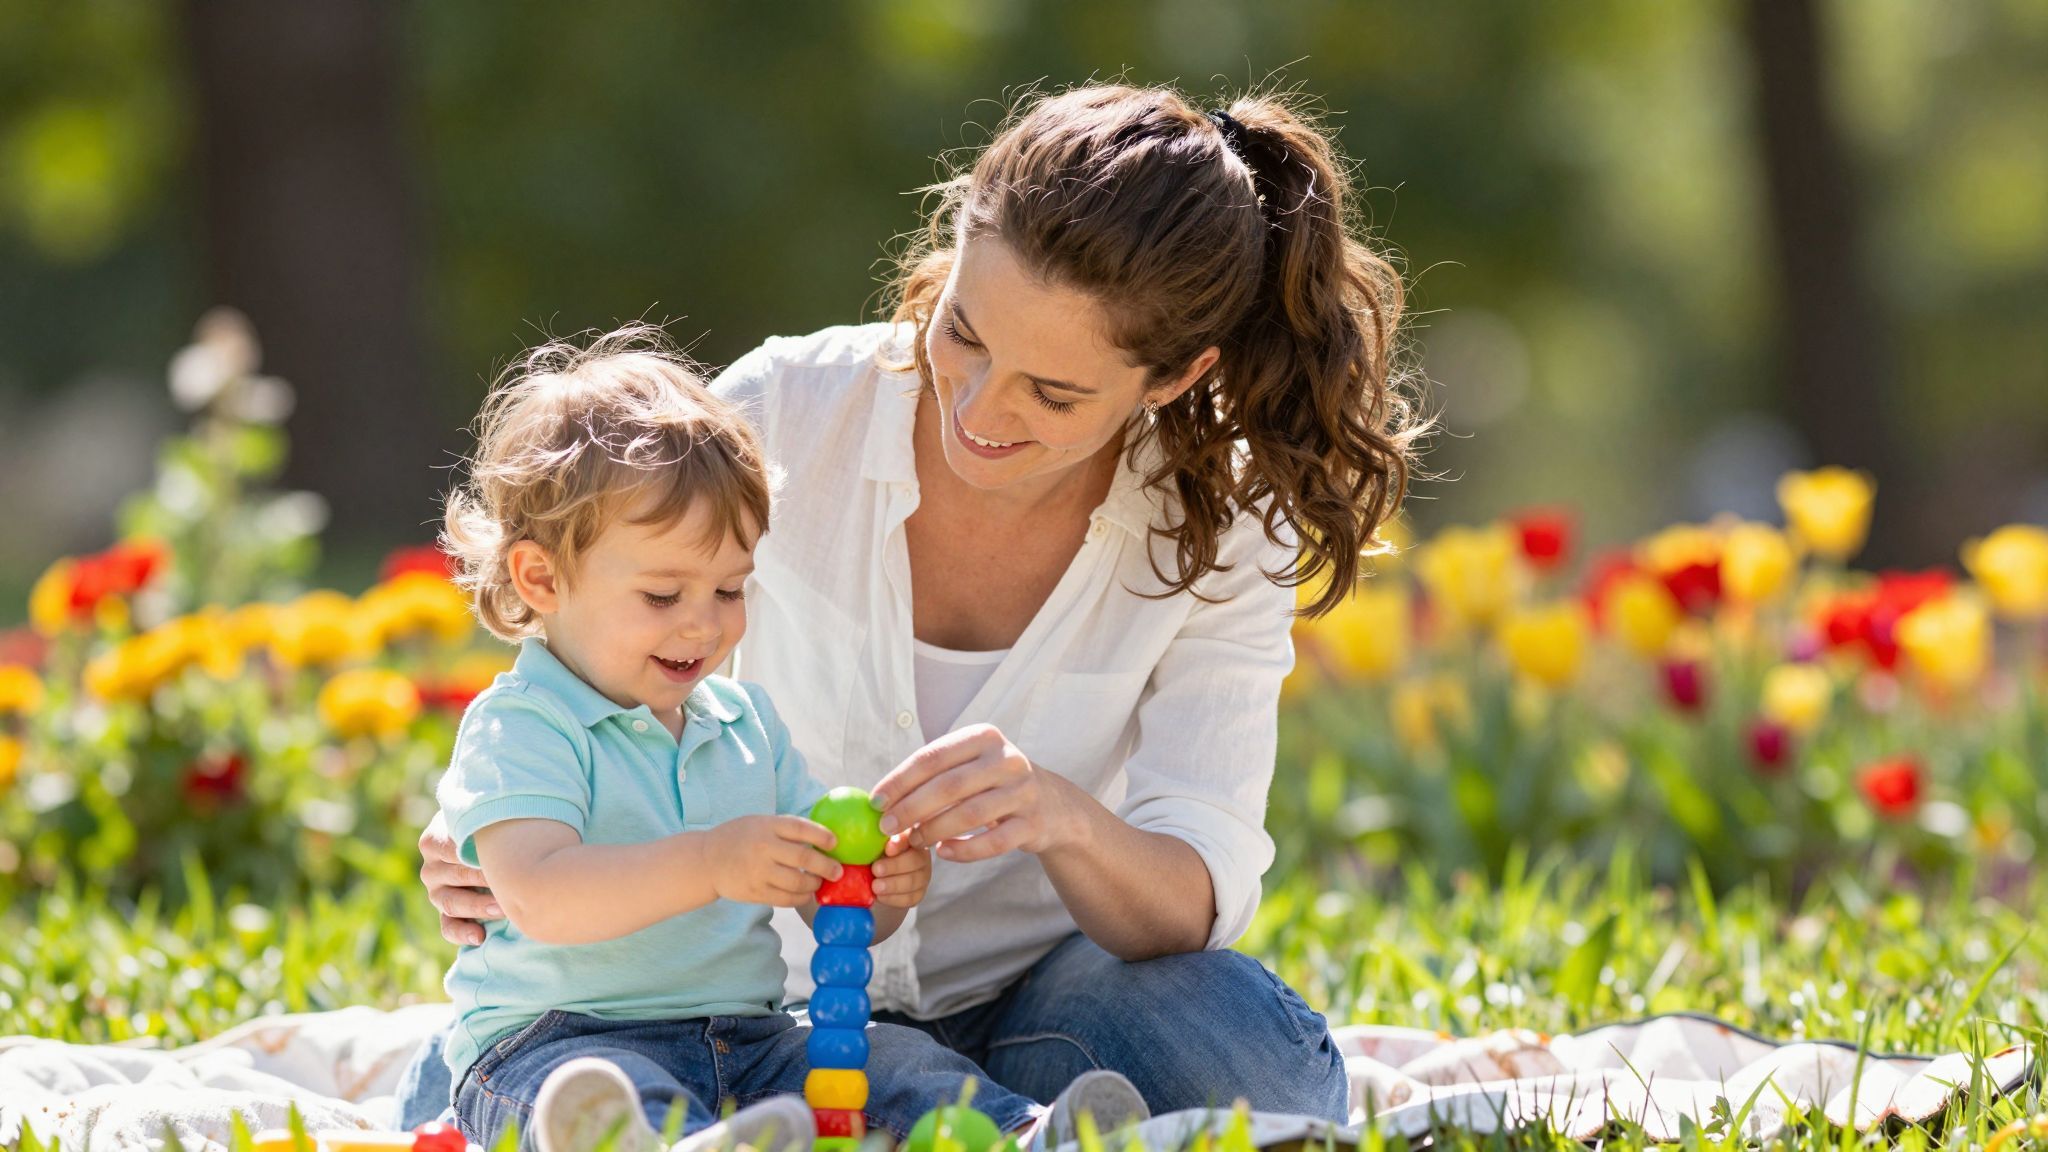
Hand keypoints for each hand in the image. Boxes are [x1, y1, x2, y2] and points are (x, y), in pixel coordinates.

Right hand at [420, 810, 503, 946]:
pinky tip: (480, 937)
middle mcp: (431, 868)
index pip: (450, 849)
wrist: (491, 844)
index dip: (475, 852)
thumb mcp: (482, 817)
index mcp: (433, 841)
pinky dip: (462, 933)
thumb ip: (484, 817)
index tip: (497, 855)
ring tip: (503, 908)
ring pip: (452, 903)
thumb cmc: (491, 825)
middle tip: (508, 881)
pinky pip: (448, 928)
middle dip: (483, 879)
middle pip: (456, 876)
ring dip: (478, 906)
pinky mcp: (447, 914)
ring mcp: (436, 893)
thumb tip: (499, 809)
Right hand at [705, 815, 842, 905]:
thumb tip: (824, 837)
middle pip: (804, 858)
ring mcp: (758, 871)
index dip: (822, 836)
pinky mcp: (755, 892)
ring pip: (798, 881)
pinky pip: (786, 898)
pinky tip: (806, 894)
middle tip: (837, 872)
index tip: (835, 843)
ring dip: (814, 884)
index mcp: (766, 825)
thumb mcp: (759, 823)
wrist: (706, 860)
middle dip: (827, 867)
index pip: (801, 828)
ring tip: (819, 883)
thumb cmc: (740, 838)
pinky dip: (800, 898)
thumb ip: (786, 829)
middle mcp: (763, 847)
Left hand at [870, 833, 930, 908]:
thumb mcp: (867, 844)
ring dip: (893, 884)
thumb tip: (852, 832)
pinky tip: (880, 896)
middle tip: (876, 870)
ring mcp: (922, 874)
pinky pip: (911, 897)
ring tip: (875, 886)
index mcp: (908, 835)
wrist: (873, 878)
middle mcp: (920, 853)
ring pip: (914, 880)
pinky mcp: (919, 893)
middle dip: (895, 866)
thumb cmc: (869, 855)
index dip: (900, 842)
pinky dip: (894, 898)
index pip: (909, 835)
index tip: (887, 848)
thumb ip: (868, 839)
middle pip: (915, 859)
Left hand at [871, 724, 1076, 862]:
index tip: (875, 801)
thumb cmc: (992, 783)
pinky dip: (965, 850)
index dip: (900, 780)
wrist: (1051, 804)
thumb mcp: (969, 765)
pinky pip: (994, 842)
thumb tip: (881, 801)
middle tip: (886, 827)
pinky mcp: (1033, 823)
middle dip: (911, 808)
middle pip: (948, 786)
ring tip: (912, 842)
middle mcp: (1006, 759)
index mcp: (983, 737)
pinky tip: (943, 854)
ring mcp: (1023, 791)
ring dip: (934, 831)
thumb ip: (932, 777)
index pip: (932, 757)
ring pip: (970, 814)